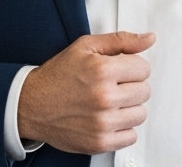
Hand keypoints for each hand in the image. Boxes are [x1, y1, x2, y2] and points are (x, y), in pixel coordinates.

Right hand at [17, 31, 155, 153]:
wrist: (31, 104)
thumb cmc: (58, 75)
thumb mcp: (86, 47)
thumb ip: (121, 41)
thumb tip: (150, 39)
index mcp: (102, 70)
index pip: (144, 69)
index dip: (131, 67)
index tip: (118, 71)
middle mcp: (104, 97)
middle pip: (145, 91)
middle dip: (131, 86)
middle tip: (112, 86)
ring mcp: (102, 122)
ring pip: (141, 114)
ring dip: (128, 108)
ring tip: (109, 102)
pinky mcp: (99, 142)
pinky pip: (131, 136)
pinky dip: (122, 128)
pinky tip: (107, 118)